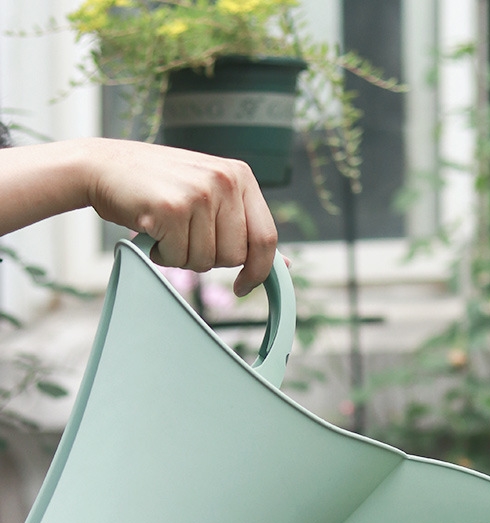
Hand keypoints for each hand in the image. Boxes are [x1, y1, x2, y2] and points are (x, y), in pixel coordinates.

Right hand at [84, 140, 276, 295]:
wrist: (102, 166)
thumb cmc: (159, 186)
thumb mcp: (211, 194)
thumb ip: (246, 226)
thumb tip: (285, 263)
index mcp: (240, 176)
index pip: (266, 238)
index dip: (260, 271)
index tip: (245, 287)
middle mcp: (224, 180)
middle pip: (236, 256)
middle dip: (211, 259)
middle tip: (186, 237)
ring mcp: (199, 193)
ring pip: (207, 261)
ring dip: (184, 257)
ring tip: (168, 229)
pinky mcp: (172, 208)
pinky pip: (179, 259)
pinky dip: (163, 255)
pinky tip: (152, 230)